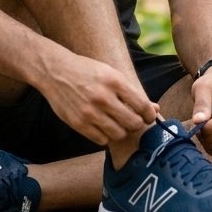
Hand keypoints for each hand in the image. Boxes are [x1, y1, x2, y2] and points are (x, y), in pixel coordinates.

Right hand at [37, 48, 158, 145]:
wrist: (55, 71)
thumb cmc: (87, 71)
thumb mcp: (110, 73)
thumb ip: (132, 92)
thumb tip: (156, 110)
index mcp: (114, 81)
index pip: (142, 106)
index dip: (149, 114)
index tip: (148, 115)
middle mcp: (103, 97)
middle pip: (133, 123)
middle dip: (137, 123)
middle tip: (133, 120)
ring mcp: (90, 112)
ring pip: (119, 134)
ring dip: (121, 131)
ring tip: (117, 123)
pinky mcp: (79, 123)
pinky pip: (102, 140)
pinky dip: (105, 136)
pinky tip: (102, 125)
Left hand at [190, 71, 211, 158]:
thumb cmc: (211, 85)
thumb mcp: (203, 86)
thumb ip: (201, 102)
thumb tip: (198, 121)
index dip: (211, 125)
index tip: (198, 122)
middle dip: (210, 136)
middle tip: (197, 129)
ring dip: (211, 144)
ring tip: (201, 132)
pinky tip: (207, 139)